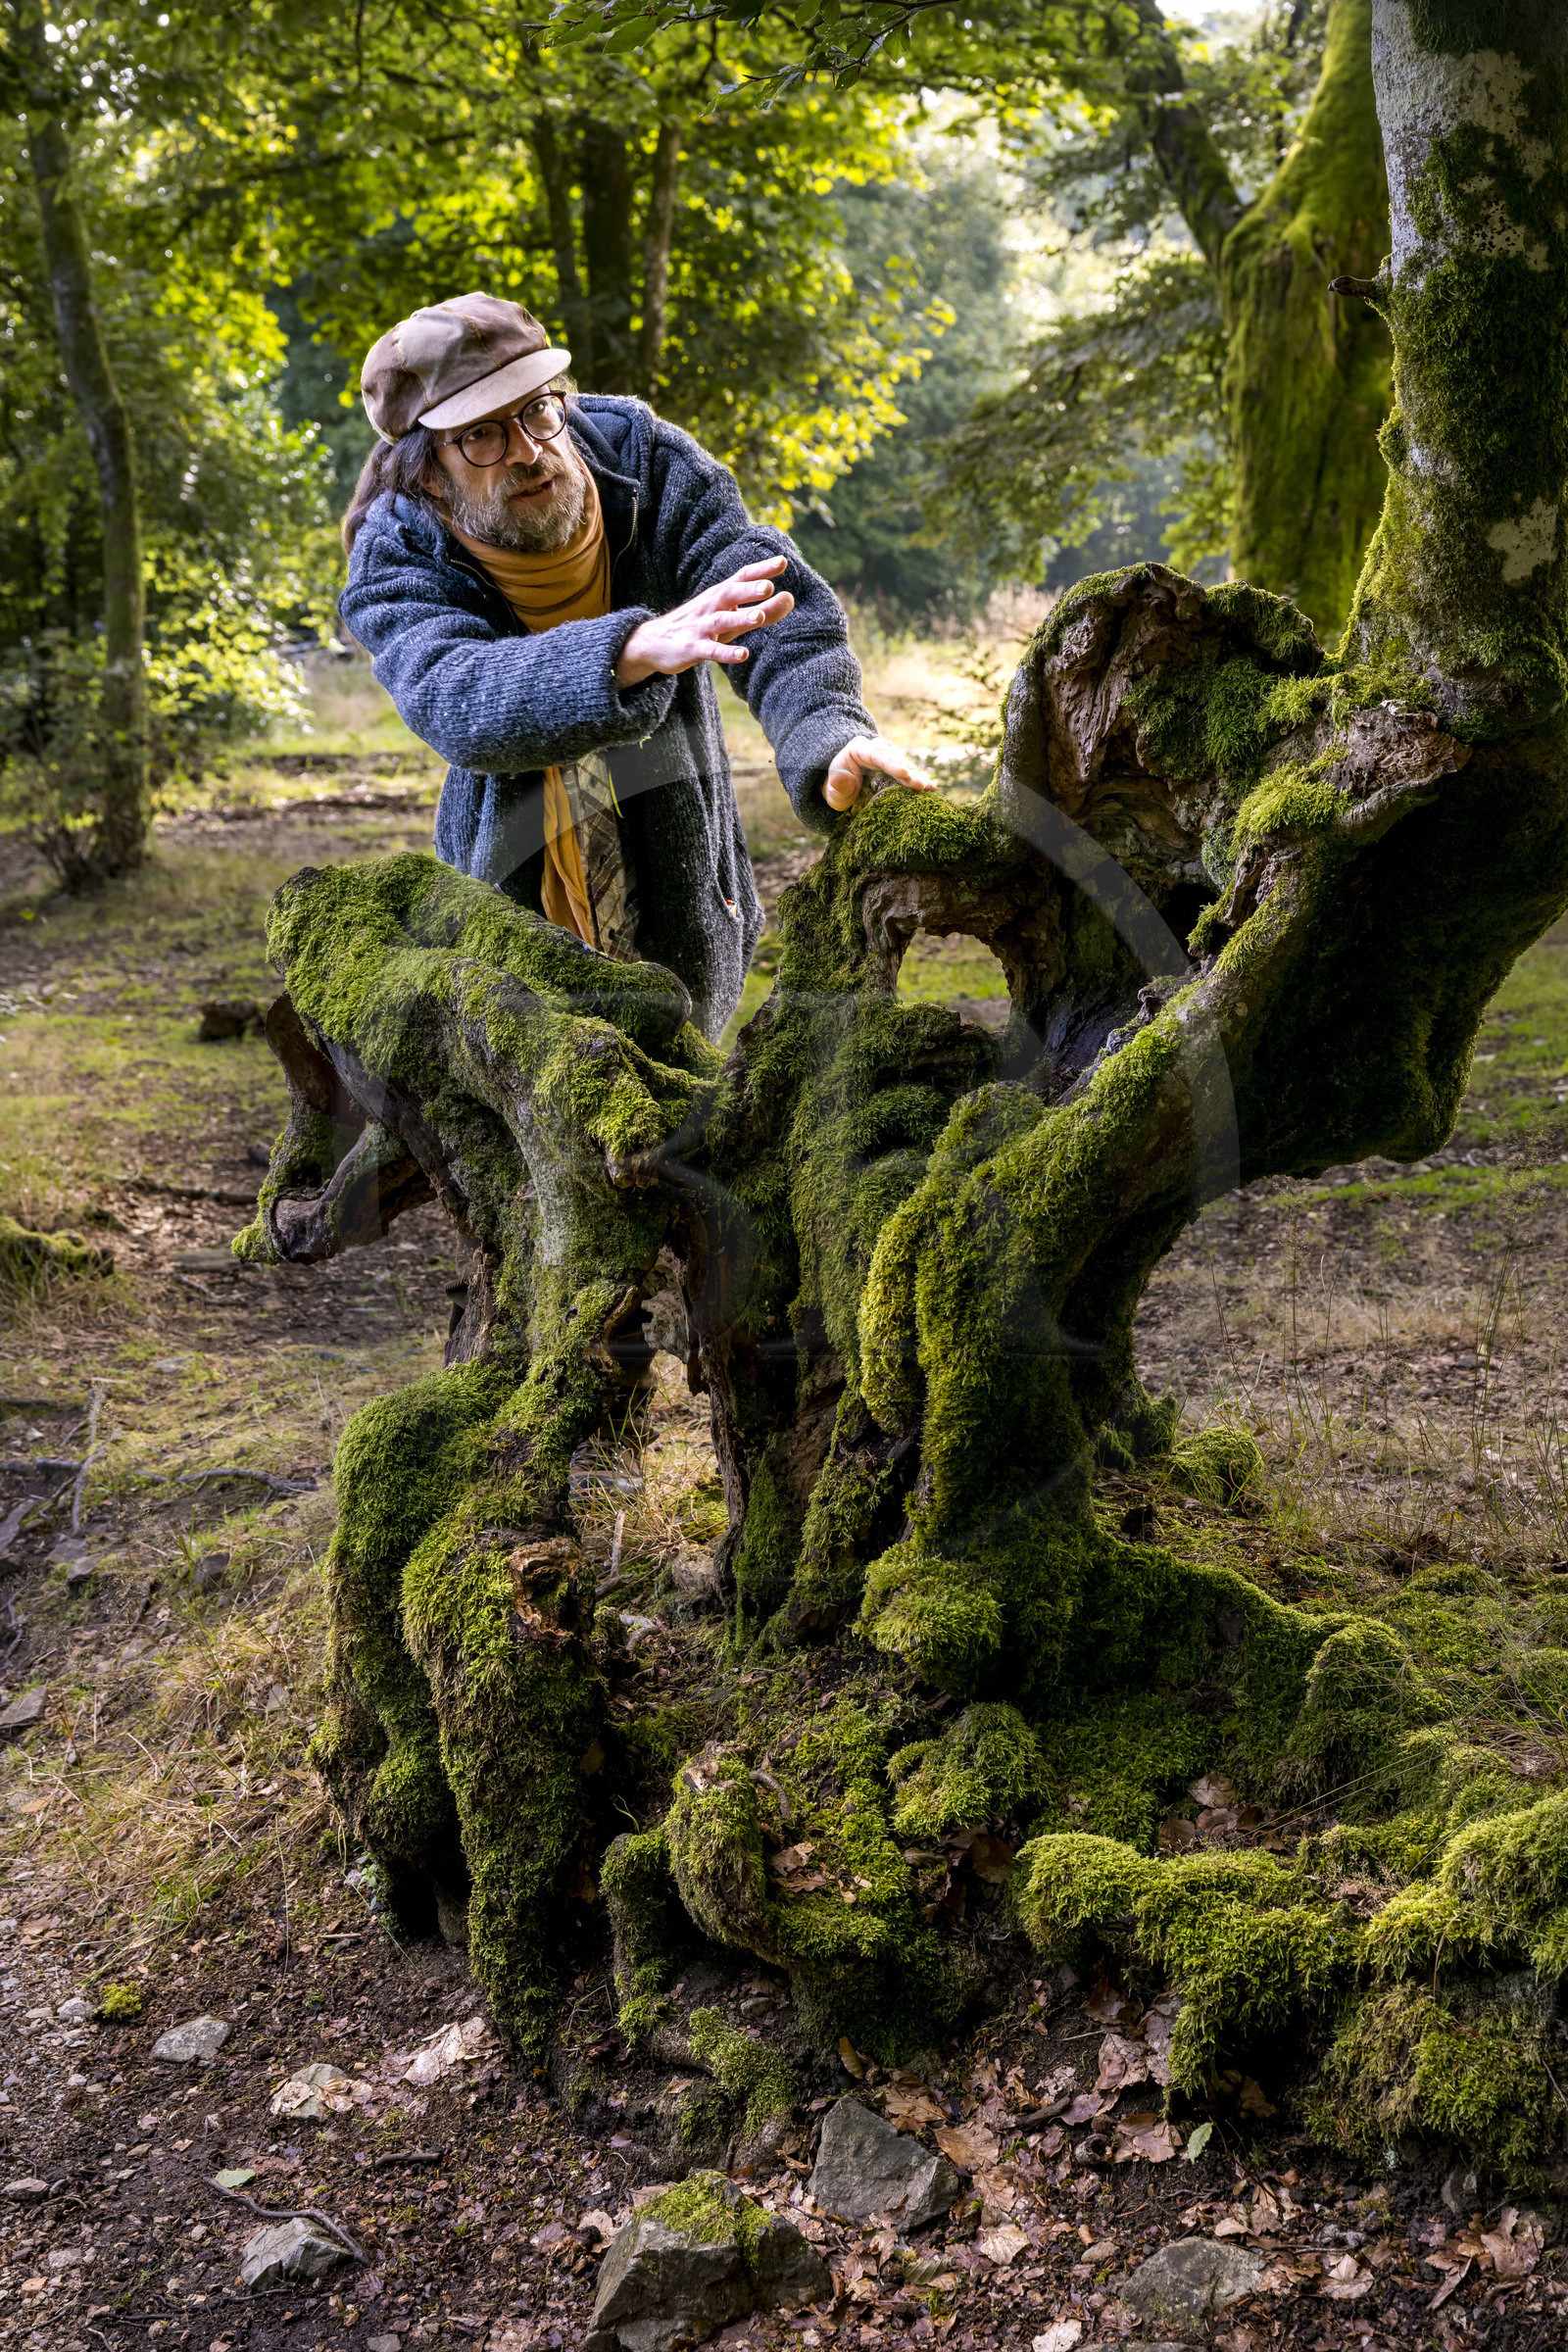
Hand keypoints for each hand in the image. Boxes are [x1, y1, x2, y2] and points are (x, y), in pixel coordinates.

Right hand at [615, 556, 794, 686]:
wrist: (653, 643)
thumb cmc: (700, 627)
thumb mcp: (732, 618)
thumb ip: (763, 610)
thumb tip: (791, 598)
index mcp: (720, 596)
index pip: (741, 577)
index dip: (761, 570)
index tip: (782, 561)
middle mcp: (710, 607)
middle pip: (729, 593)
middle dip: (748, 590)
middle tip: (769, 586)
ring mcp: (700, 628)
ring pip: (721, 621)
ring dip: (740, 618)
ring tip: (759, 616)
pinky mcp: (693, 648)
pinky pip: (712, 651)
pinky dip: (727, 653)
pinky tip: (744, 655)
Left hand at [823, 735, 936, 812]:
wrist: (842, 787)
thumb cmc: (836, 787)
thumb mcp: (831, 789)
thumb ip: (836, 785)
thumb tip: (840, 779)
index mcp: (859, 748)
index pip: (877, 753)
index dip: (892, 763)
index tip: (904, 774)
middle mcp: (876, 749)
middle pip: (895, 758)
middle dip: (909, 772)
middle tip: (921, 786)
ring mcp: (888, 757)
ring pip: (905, 765)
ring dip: (917, 777)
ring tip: (929, 789)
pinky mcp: (896, 767)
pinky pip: (909, 773)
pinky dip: (919, 781)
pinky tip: (932, 789)